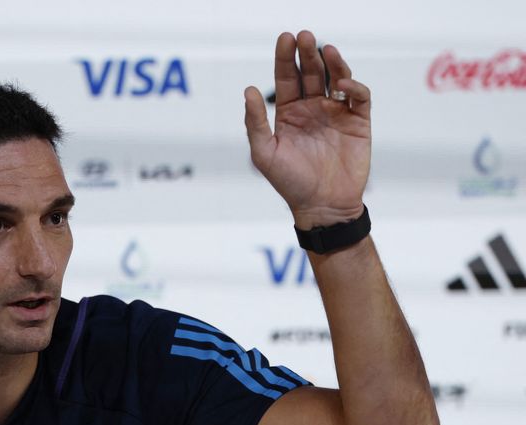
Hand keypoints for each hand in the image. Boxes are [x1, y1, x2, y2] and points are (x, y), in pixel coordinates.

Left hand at [245, 30, 370, 229]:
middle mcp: (312, 109)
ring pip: (335, 78)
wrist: (322, 206)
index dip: (285, 58)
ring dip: (331, 62)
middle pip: (310, 73)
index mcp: (289, 113)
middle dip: (307, 53)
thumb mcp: (265, 154)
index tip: (285, 38)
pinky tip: (341, 84)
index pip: (286, 78)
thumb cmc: (290, 183)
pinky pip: (358, 98)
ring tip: (324, 48)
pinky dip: (353, 86)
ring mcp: (336, 114)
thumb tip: (248, 90)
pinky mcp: (358, 123)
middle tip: (304, 35)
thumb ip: (256, 123)